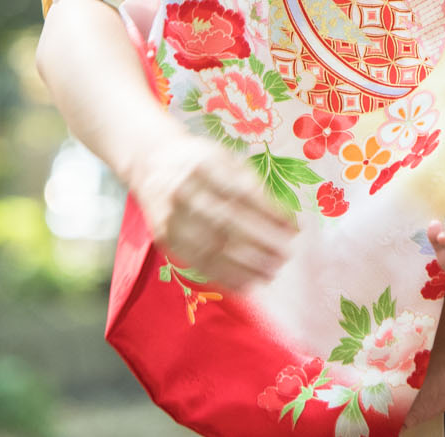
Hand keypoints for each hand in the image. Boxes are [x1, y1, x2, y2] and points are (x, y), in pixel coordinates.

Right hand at [130, 129, 296, 291]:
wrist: (151, 162)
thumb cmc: (200, 161)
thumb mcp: (227, 159)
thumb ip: (253, 186)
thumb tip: (286, 221)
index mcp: (204, 163)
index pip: (241, 193)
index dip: (269, 214)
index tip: (293, 230)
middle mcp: (184, 190)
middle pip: (226, 222)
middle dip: (260, 243)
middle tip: (284, 257)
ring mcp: (171, 216)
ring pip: (211, 247)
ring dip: (244, 265)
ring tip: (270, 274)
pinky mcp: (165, 238)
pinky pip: (196, 262)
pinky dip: (223, 276)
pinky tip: (245, 284)